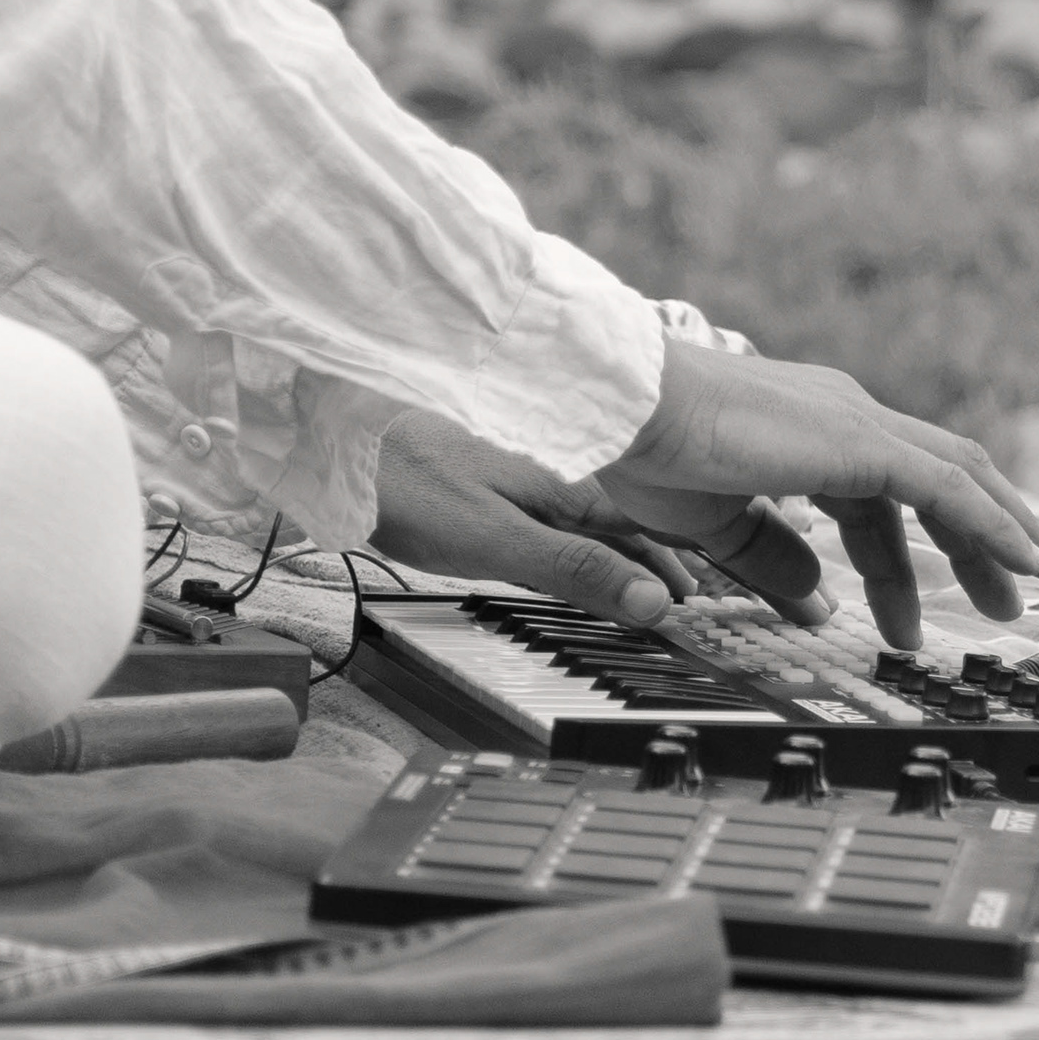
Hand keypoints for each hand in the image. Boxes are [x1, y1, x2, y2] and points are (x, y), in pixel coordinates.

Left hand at [370, 410, 700, 627]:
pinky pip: (553, 512)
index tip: (701, 598)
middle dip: (658, 555)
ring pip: (589, 515)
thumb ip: (575, 569)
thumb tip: (654, 600)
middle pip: (622, 521)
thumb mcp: (497, 540)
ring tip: (645, 574)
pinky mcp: (486, 481)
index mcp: (568, 488)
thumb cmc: (408, 485)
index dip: (674, 565)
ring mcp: (518, 475)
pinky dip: (578, 536)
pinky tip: (571, 544)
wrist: (336, 439)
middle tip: (689, 594)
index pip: (642, 532)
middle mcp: (554, 475)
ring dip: (620, 546)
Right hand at [604, 338, 1038, 648]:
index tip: (911, 613)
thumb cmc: (651, 454)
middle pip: (937, 482)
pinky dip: (993, 522)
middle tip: (1001, 601)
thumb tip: (815, 601)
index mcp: (810, 433)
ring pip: (960, 476)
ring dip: (1002, 531)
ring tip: (1032, 583)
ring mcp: (858, 423)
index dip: (901, 560)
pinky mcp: (863, 442)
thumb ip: (772, 560)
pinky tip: (1022, 558)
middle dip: (973, 544)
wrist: (627, 412)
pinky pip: (949, 487)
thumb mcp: (721, 525)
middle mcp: (846, 418)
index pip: (879, 499)